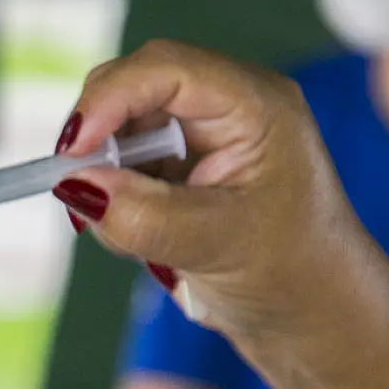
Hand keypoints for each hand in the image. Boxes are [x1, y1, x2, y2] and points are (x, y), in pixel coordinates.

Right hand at [53, 40, 388, 342]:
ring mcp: (202, 135)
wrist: (315, 319)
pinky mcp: (182, 166)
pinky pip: (123, 162)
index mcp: (254, 105)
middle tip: (79, 191)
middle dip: (99, 136)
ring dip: (105, 173)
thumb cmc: (293, 276)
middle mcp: (227, 106)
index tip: (72, 151)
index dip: (109, 99)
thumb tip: (75, 185)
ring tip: (132, 234)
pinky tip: (140, 236)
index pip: (165, 69)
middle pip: (135, 87)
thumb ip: (145, 216)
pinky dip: (112, 196)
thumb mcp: (217, 246)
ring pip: (121, 127)